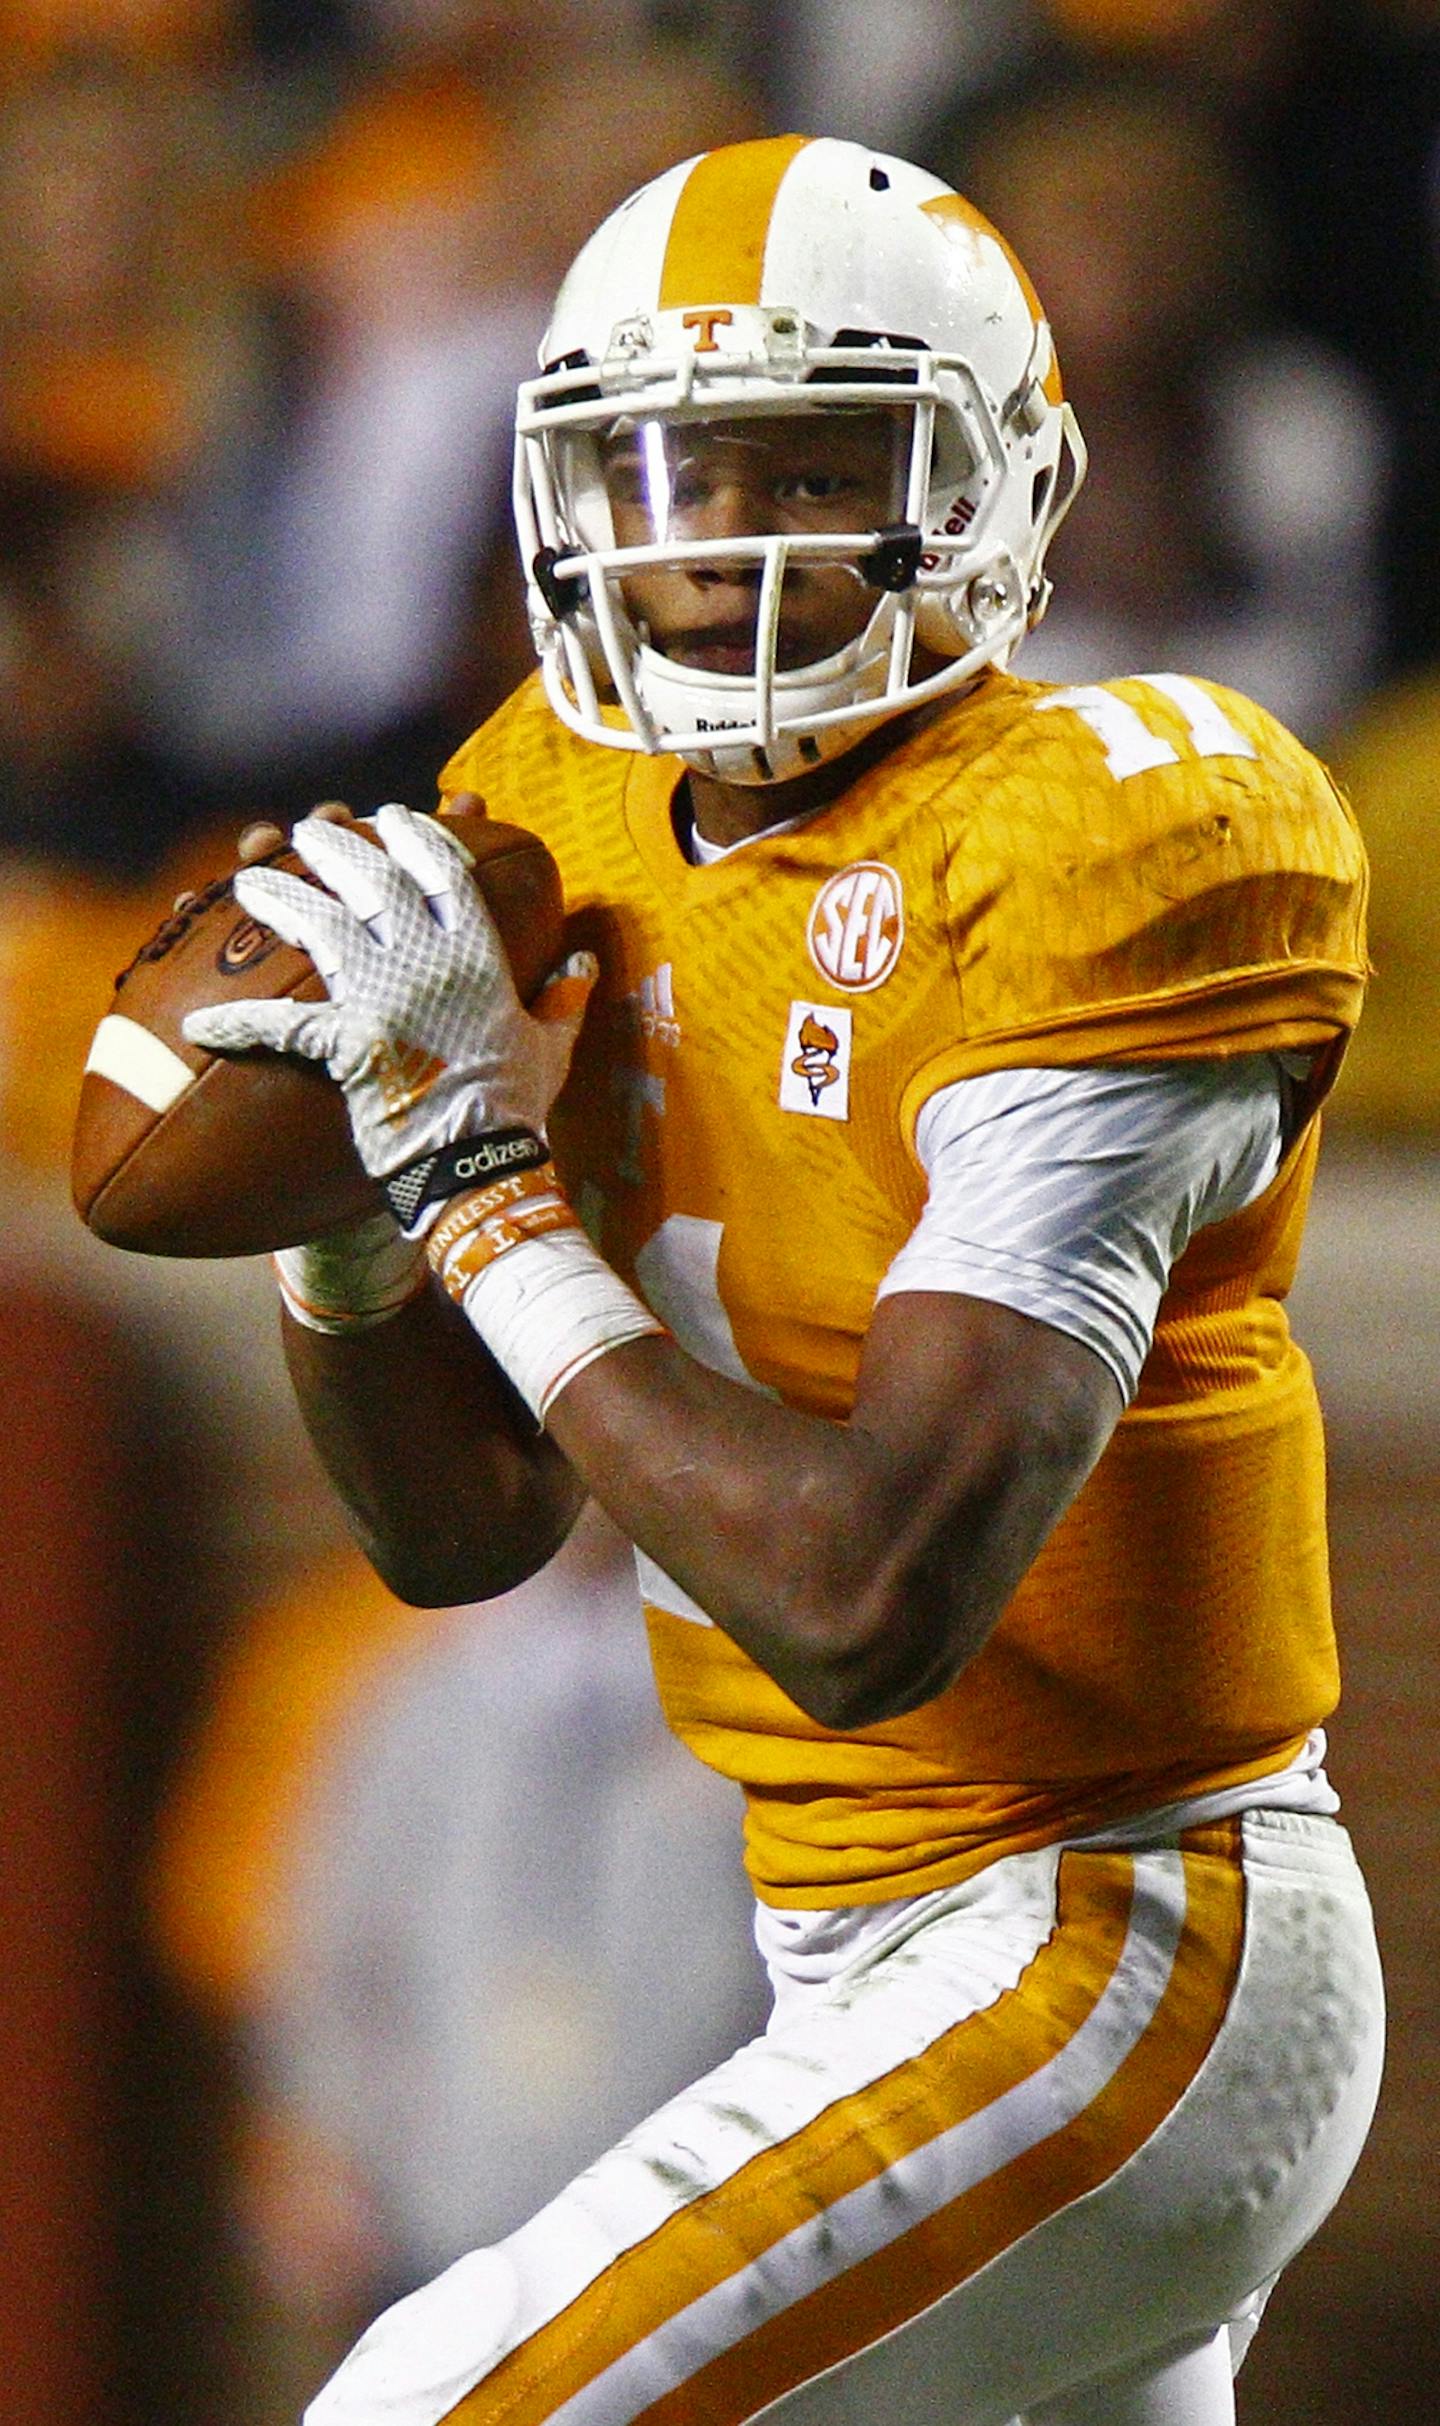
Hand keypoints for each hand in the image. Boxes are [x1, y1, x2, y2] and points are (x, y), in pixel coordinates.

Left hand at [182, 805, 594, 1231]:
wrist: (481, 1165)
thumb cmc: (517, 1109)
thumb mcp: (553, 1047)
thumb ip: (565, 999)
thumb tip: (582, 961)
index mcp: (481, 958)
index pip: (446, 873)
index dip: (417, 834)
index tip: (393, 813)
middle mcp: (430, 964)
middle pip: (374, 881)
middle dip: (336, 846)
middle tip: (309, 830)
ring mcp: (386, 998)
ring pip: (322, 924)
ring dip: (280, 895)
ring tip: (247, 878)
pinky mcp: (348, 1043)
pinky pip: (283, 1024)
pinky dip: (238, 1024)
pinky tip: (198, 1024)